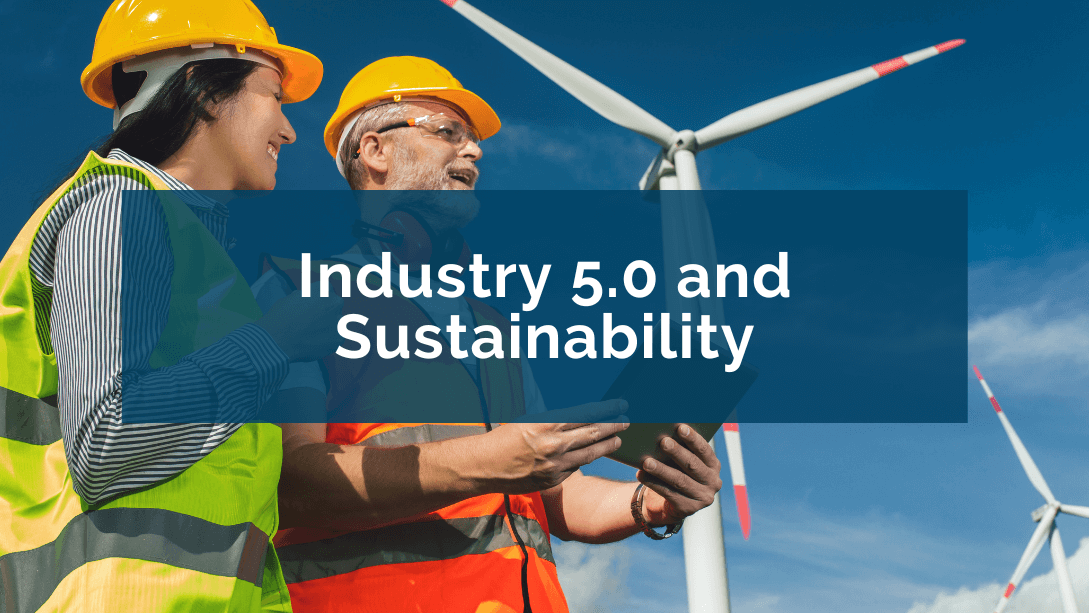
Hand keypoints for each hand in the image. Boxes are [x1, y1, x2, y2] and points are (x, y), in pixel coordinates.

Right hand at [256, 286, 342, 361]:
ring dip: (328, 328)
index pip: (327, 292)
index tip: (312, 308)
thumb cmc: (281, 316)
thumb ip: (308, 296)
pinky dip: (326, 342)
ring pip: (337, 324)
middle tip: (312, 322)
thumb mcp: (293, 296)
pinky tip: (313, 343)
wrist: (278, 339)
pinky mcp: (338, 340)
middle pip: (335, 307)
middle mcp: (336, 302)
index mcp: (325, 288)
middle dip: (326, 314)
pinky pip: (334, 339)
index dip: (319, 301)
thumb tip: (312, 299)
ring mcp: (340, 322)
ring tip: (311, 334)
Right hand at [484, 400, 628, 494]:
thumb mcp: (528, 418)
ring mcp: (554, 465)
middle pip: (593, 433)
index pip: (584, 413)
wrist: (484, 467)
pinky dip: (586, 458)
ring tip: (618, 439)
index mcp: (545, 424)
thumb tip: (579, 409)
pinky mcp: (553, 481)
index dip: (606, 409)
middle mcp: (552, 444)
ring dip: (607, 445)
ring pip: (590, 454)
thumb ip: (554, 415)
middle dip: (613, 426)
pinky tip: (594, 453)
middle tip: (626, 420)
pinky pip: (576, 468)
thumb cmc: (504, 437)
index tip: (621, 404)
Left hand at [637, 424, 722, 524]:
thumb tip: (663, 431)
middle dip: (677, 452)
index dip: (693, 439)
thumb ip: (680, 449)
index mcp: (713, 466)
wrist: (671, 503)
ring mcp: (702, 497)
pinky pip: (669, 494)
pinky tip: (641, 475)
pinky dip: (653, 483)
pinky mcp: (689, 509)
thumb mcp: (682, 462)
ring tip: (646, 461)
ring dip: (662, 470)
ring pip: (679, 481)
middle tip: (663, 441)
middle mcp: (712, 482)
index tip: (681, 427)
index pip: (704, 450)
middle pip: (692, 465)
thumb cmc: (676, 472)